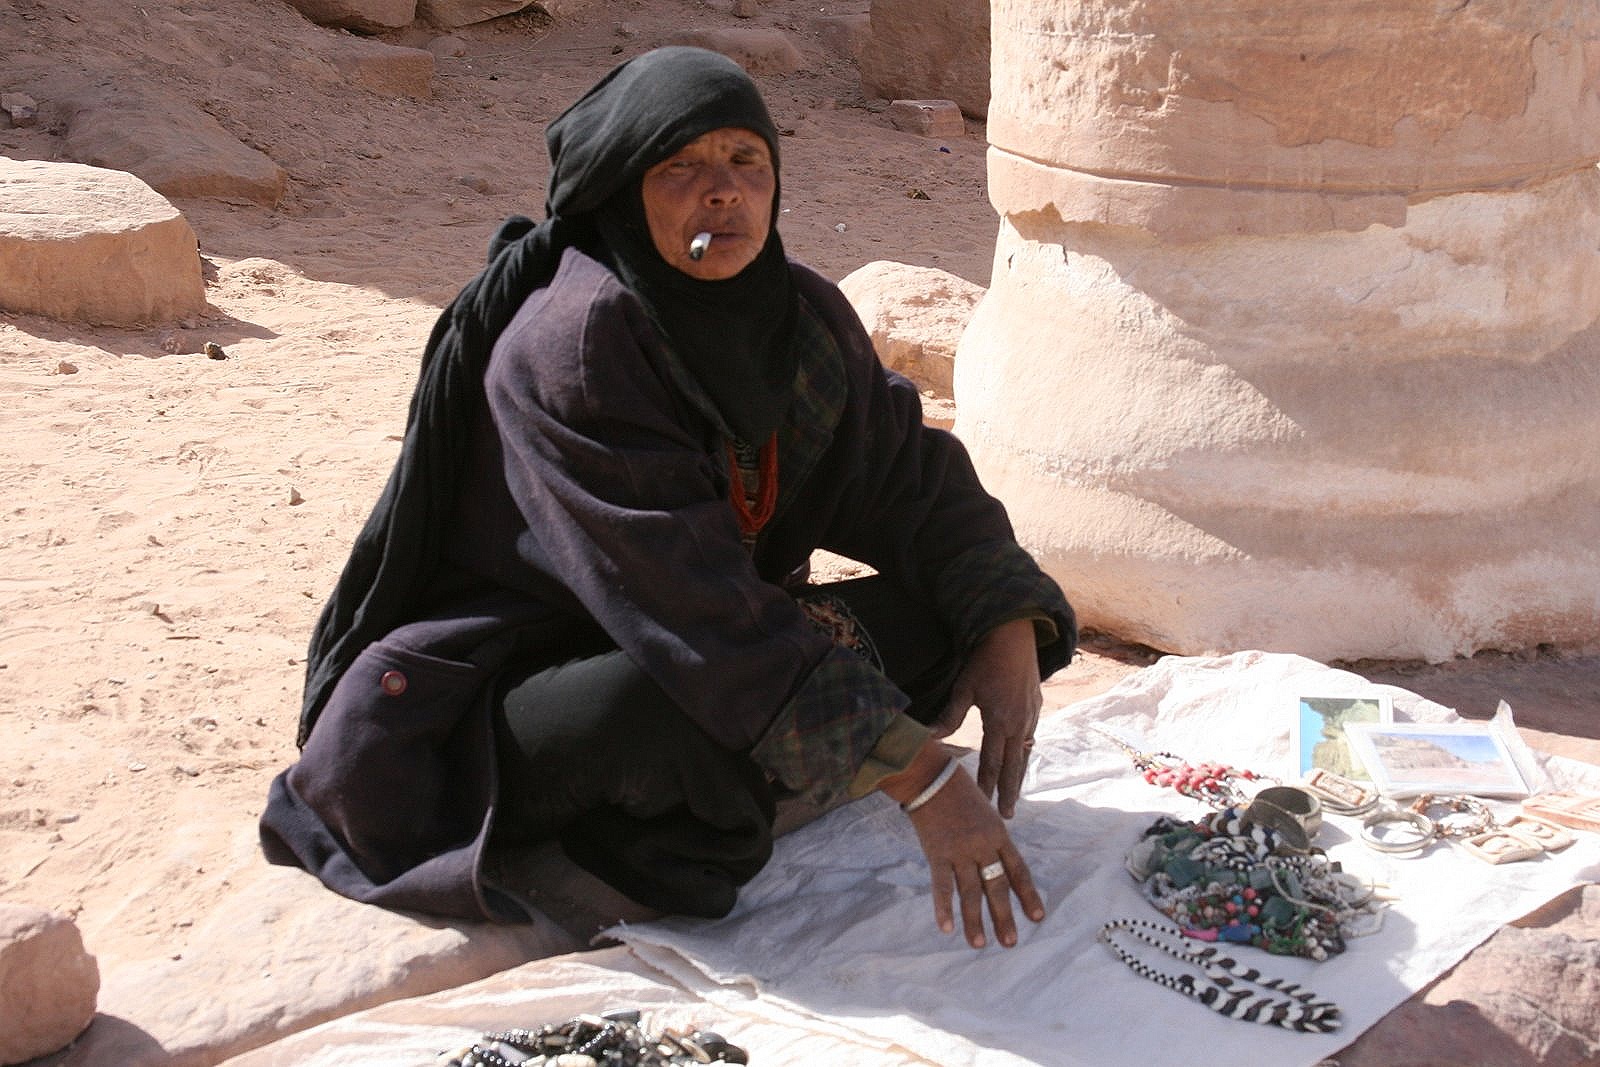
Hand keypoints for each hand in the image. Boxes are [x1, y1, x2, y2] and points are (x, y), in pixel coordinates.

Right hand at [901, 758, 1046, 947]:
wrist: (930, 775)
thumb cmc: (958, 789)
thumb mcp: (985, 809)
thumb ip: (991, 835)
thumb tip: (996, 857)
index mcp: (998, 834)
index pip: (1018, 870)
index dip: (1028, 894)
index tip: (1037, 917)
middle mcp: (983, 846)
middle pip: (997, 886)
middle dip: (1004, 916)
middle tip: (1011, 943)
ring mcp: (960, 851)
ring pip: (971, 892)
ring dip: (975, 920)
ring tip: (979, 944)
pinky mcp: (937, 853)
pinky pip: (942, 886)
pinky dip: (944, 908)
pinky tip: (947, 928)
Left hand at [930, 618, 1041, 817]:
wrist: (1014, 636)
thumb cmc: (984, 660)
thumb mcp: (964, 688)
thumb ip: (950, 716)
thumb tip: (931, 737)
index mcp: (999, 722)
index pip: (992, 763)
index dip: (988, 786)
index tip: (984, 804)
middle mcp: (1018, 723)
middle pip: (1013, 766)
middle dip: (1008, 792)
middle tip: (1005, 815)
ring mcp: (1030, 716)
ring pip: (1024, 754)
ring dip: (1018, 776)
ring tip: (1014, 795)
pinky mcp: (1036, 706)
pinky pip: (1030, 737)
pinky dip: (1025, 753)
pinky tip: (1021, 760)